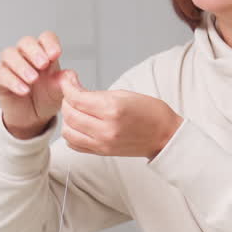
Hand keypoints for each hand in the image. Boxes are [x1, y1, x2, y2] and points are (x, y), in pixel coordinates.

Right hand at [0, 31, 65, 138]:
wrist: (33, 118)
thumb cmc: (46, 98)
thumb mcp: (60, 91)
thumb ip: (64, 81)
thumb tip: (68, 74)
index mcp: (44, 54)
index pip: (45, 38)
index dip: (50, 43)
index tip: (56, 54)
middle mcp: (26, 56)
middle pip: (26, 42)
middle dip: (35, 51)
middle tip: (43, 64)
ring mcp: (10, 66)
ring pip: (9, 54)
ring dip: (22, 65)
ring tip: (33, 79)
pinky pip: (2, 75)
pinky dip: (13, 81)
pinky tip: (24, 90)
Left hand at [59, 71, 183, 158]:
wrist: (165, 135)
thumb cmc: (150, 113)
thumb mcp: (124, 94)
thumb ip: (97, 94)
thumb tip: (76, 91)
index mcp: (112, 109)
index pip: (76, 97)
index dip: (67, 85)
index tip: (68, 79)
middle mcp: (105, 128)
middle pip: (70, 114)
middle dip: (66, 100)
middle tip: (72, 92)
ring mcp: (103, 143)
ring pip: (68, 131)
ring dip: (67, 118)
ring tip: (76, 110)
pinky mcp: (102, 152)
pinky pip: (75, 144)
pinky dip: (72, 134)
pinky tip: (78, 125)